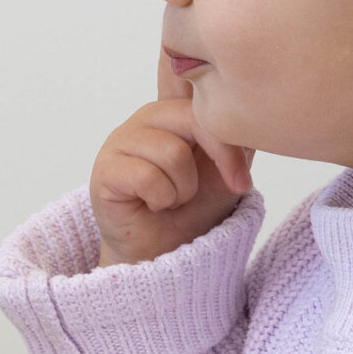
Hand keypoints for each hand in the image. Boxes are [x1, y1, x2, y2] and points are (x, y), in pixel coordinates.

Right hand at [90, 52, 253, 266]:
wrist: (168, 254)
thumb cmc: (195, 210)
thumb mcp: (229, 170)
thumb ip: (237, 137)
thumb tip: (247, 112)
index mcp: (177, 111)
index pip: (206, 99)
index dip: (227, 139)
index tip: (241, 180)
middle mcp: (147, 118)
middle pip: (193, 120)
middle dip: (216, 162)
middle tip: (211, 191)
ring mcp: (121, 141)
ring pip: (171, 152)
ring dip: (183, 188)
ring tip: (173, 198)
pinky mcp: (105, 170)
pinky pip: (147, 177)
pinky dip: (161, 199)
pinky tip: (153, 204)